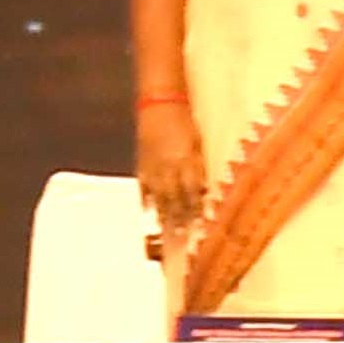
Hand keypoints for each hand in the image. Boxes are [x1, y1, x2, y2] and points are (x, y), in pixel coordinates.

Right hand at [135, 99, 208, 228]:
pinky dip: (147, 200)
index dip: (196, 211)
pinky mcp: (141, 163)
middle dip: (179, 220)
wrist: (158, 103)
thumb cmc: (184, 121)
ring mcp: (152, 166)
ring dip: (163, 216)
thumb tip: (202, 190)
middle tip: (182, 239)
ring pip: (159, 197)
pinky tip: (148, 212)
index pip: (192, 192)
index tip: (200, 227)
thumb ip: (198, 167)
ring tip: (166, 233)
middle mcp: (168, 166)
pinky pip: (144, 186)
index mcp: (185, 160)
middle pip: (174, 199)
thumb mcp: (197, 142)